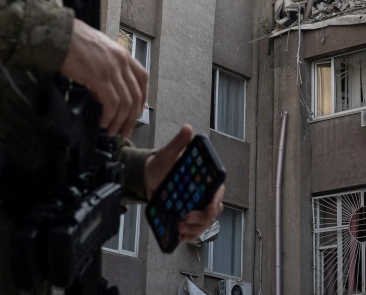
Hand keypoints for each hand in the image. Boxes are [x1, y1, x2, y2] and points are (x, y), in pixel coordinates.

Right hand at [59, 18, 147, 136]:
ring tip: (112, 130)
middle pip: (135, 95)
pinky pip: (112, 103)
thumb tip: (104, 93)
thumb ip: (107, 69)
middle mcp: (121, 61)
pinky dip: (109, 116)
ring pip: (125, 102)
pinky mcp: (100, 77)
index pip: (142, 78)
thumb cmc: (73, 41)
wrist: (60, 34)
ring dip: (120, 121)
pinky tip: (104, 121)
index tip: (137, 111)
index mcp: (122, 54)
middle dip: (132, 117)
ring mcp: (112, 69)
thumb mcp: (99, 51)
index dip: (142, 97)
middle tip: (125, 130)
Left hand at [145, 125, 226, 242]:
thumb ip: (178, 143)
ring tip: (181, 229)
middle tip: (186, 219)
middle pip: (213, 210)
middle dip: (202, 218)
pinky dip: (190, 235)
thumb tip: (188, 128)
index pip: (218, 190)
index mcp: (205, 178)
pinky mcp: (187, 216)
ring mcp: (196, 206)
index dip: (216, 200)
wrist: (148, 177)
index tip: (208, 205)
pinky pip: (194, 229)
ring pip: (204, 222)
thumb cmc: (161, 164)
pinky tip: (181, 237)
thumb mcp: (168, 153)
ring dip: (195, 229)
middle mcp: (204, 193)